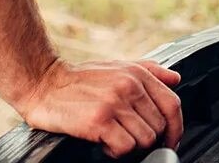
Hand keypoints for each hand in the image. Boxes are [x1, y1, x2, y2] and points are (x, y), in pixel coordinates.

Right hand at [15, 58, 183, 157]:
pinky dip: (116, 152)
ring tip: (113, 137)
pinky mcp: (99, 121)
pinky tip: (104, 142)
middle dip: (145, 138)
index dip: (176, 127)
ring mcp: (115, 104)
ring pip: (144, 140)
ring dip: (130, 146)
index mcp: (137, 74)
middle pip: (159, 127)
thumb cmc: (80, 79)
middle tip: (126, 136)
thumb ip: (149, 71)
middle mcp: (129, 87)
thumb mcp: (118, 67)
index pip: (172, 104)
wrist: (42, 83)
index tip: (170, 140)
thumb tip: (176, 79)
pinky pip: (125, 148)